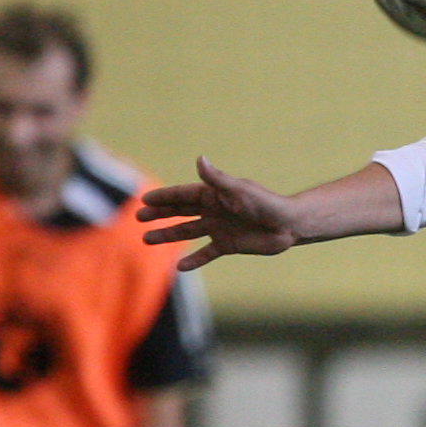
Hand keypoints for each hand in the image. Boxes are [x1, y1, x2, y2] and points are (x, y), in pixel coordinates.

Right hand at [137, 156, 299, 269]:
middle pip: (180, 212)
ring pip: (188, 232)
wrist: (287, 225)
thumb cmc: (265, 203)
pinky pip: (207, 253)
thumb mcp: (238, 190)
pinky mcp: (228, 245)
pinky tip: (180, 267)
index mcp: (213, 195)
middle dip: (160, 214)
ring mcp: (219, 228)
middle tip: (138, 218)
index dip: (163, 197)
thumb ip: (216, 180)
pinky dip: (195, 260)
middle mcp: (213, 210)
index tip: (144, 200)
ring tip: (147, 240)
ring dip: (168, 235)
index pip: (182, 195)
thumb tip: (199, 159)